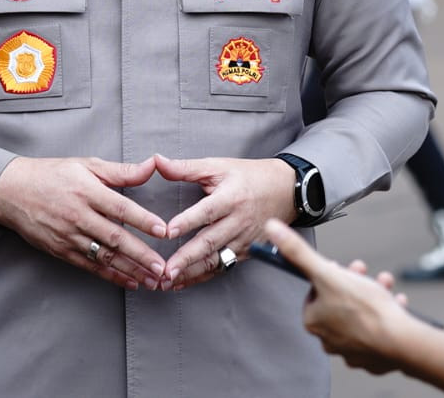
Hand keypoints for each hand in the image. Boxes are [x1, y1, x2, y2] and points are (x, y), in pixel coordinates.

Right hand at [0, 156, 168, 290]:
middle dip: (141, 254)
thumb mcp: (86, 165)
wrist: (11, 191)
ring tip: (152, 280)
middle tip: (162, 267)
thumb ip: (121, 171)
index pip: (120, 208)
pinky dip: (110, 275)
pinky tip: (128, 281)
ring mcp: (68, 235)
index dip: (143, 220)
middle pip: (115, 237)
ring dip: (130, 270)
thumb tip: (151, 165)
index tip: (163, 231)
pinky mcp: (60, 250)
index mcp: (87, 191)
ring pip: (104, 256)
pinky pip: (89, 266)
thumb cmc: (52, 175)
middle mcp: (78, 215)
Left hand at [155, 153, 295, 289]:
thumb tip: (157, 161)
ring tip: (169, 282)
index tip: (168, 232)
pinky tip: (184, 282)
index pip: (207, 211)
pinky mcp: (247, 251)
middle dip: (187, 258)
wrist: (286, 190)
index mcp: (231, 198)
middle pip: (210, 242)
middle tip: (166, 270)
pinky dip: (203, 276)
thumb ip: (186, 168)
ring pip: (216, 260)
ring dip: (191, 273)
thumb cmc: (250, 176)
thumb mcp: (219, 166)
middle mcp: (238, 221)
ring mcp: (243, 239)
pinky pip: (223, 266)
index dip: (188, 221)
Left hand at [264, 219, 411, 374]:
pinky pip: (378, 329)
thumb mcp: (328, 273)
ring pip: (360, 314)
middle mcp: (329, 339)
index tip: (342, 268)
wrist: (400, 342)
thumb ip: (299, 253)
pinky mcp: (374, 356)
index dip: (329, 275)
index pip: (314, 291)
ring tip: (385, 285)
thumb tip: (271, 229)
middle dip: (354, 282)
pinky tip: (397, 305)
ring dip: (373, 295)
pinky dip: (386, 315)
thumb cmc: (364, 310)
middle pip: (338, 301)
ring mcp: (352, 350)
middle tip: (365, 273)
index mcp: (314, 321)